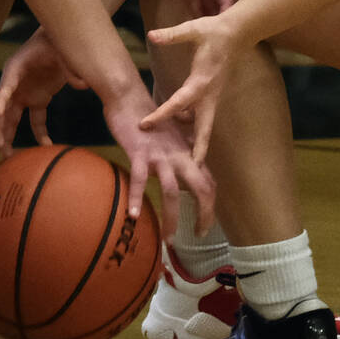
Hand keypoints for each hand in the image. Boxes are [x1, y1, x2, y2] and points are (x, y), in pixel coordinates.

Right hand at [0, 29, 84, 148]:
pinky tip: (46, 146)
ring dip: (9, 136)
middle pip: (2, 109)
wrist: (58, 38)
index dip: (1, 101)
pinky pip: (35, 120)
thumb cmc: (56, 41)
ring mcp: (26, 93)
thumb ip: (70, 67)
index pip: (5, 86)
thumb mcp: (62, 50)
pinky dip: (39, 133)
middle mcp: (16, 83)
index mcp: (16, 68)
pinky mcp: (38, 99)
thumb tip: (81, 85)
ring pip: (13, 119)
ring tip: (8, 156)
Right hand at [104, 82, 214, 227]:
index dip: (210, 205)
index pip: (208, 182)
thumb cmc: (149, 119)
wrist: (129, 98)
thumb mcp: (173, 135)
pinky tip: (133, 216)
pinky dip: (136, 197)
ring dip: (172, 217)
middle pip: (201, 188)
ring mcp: (159, 155)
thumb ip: (185, 149)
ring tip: (169, 239)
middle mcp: (179, 156)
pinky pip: (139, 179)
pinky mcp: (139, 153)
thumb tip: (193, 164)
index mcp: (187, 153)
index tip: (204, 223)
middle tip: (199, 235)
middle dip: (204, 215)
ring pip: (172, 190)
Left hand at [141, 9, 251, 164]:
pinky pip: (204, 116)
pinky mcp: (214, 95)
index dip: (161, 114)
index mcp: (201, 81)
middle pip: (203, 128)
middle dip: (199, 149)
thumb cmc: (214, 31)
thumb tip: (151, 35)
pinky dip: (195, 127)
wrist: (237, 33)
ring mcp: (214, 96)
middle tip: (192, 169)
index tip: (144, 125)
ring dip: (198, 142)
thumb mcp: (193, 29)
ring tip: (187, 162)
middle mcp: (209, 94)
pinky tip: (182, 131)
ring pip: (205, 125)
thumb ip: (172, 35)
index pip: (177, 102)